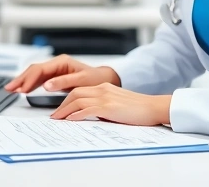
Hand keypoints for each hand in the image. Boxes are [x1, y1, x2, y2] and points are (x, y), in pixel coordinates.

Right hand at [4, 54, 120, 93]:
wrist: (104, 80)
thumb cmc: (96, 80)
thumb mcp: (82, 81)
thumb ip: (64, 82)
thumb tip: (46, 85)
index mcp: (62, 62)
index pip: (40, 70)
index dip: (29, 79)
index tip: (21, 89)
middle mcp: (56, 64)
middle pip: (34, 70)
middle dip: (21, 79)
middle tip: (9, 88)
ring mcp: (55, 70)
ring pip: (34, 74)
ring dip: (22, 81)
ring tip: (11, 89)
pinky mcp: (55, 77)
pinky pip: (39, 79)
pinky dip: (29, 84)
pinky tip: (22, 89)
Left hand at [50, 83, 171, 125]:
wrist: (154, 107)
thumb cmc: (139, 109)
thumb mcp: (117, 104)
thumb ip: (104, 107)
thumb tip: (91, 116)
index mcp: (104, 87)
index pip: (80, 90)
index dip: (67, 100)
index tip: (60, 110)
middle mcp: (103, 89)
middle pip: (75, 93)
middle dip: (62, 105)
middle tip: (54, 116)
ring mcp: (105, 97)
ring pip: (78, 100)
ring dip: (65, 110)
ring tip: (57, 120)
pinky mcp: (109, 107)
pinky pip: (87, 109)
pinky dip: (76, 114)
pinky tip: (70, 120)